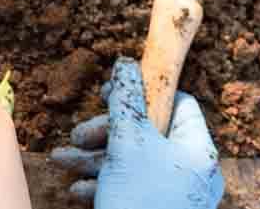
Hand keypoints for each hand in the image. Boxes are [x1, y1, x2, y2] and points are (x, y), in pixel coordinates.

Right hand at [49, 58, 222, 208]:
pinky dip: (100, 184)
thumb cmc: (142, 202)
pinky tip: (77, 190)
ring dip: (92, 158)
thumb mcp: (129, 142)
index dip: (142, 93)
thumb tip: (126, 63)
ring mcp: (172, 195)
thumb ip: (126, 99)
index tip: (109, 93)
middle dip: (104, 131)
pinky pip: (127, 188)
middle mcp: (190, 171)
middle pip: (146, 132)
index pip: (177, 103)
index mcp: (197, 149)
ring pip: (130, 162)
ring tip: (62, 160)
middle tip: (79, 134)